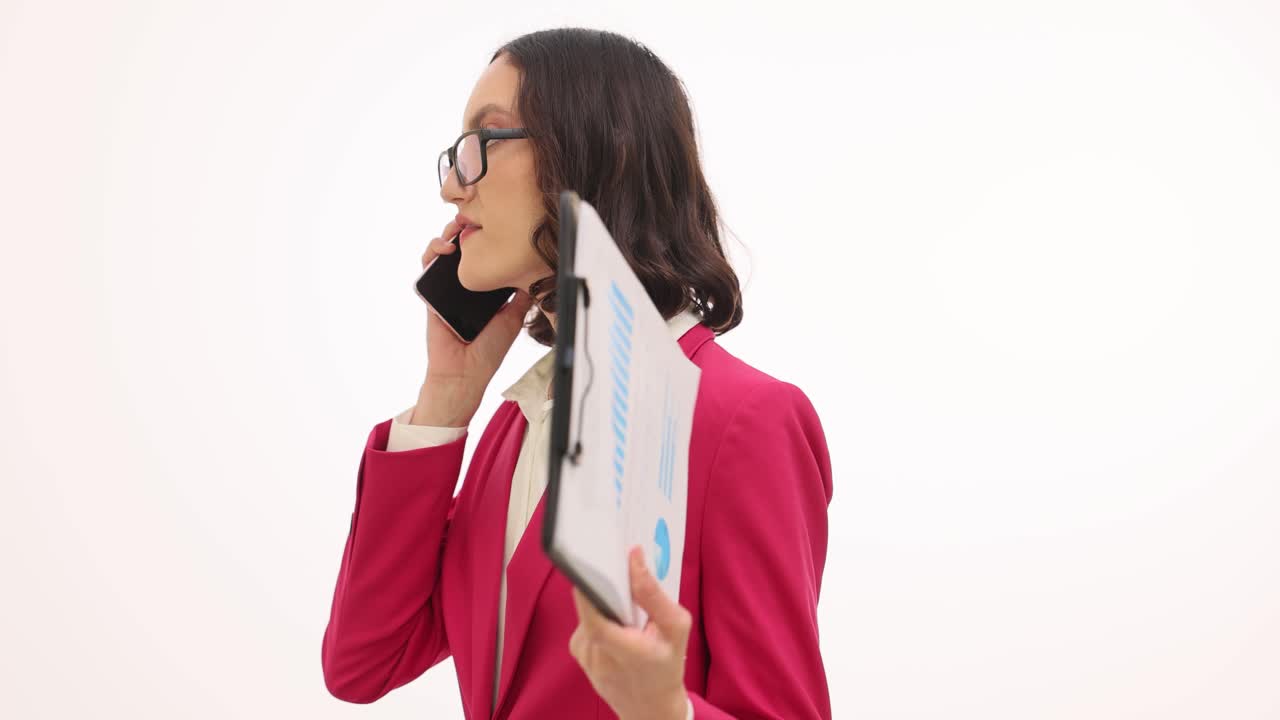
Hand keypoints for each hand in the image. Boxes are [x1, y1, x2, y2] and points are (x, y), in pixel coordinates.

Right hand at [414, 221, 532, 425]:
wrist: (465, 373)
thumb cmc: (489, 351)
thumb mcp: (514, 319)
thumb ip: (523, 297)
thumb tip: (538, 273)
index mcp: (484, 289)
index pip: (483, 257)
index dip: (486, 239)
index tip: (496, 225)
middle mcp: (464, 286)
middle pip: (462, 249)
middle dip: (465, 229)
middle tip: (473, 220)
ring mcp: (446, 288)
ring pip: (442, 253)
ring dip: (447, 235)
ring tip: (456, 229)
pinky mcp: (431, 294)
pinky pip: (427, 268)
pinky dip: (431, 254)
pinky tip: (443, 248)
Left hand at [569, 546, 690, 719]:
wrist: (651, 708)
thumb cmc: (667, 666)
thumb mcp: (676, 628)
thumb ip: (653, 594)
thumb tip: (634, 558)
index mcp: (622, 650)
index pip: (593, 618)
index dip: (588, 589)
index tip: (596, 563)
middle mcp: (595, 654)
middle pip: (588, 608)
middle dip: (602, 588)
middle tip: (620, 576)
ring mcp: (583, 655)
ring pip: (587, 613)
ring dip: (604, 605)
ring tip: (626, 611)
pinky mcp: (578, 653)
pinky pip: (586, 623)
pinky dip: (600, 618)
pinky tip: (618, 626)